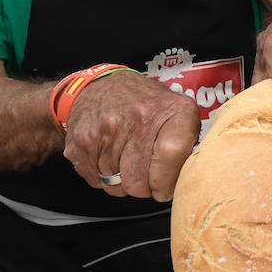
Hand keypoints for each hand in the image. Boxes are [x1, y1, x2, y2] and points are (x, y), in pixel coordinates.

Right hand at [63, 71, 200, 201]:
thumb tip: (189, 178)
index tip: (165, 186)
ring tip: (126, 159)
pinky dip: (103, 176)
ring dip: (122, 181)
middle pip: (140, 182)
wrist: (99, 84)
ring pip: (117, 185)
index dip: (168, 180)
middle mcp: (138, 116)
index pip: (173, 154)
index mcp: (171, 109)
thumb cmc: (143, 102)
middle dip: (144, 187)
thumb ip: (188, 143)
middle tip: (145, 174)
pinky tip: (109, 156)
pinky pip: (96, 180)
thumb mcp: (176, 110)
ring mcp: (107, 129)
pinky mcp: (83, 141)